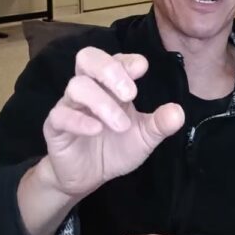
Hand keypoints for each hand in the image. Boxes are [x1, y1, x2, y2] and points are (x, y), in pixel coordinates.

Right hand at [39, 47, 184, 197]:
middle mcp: (89, 89)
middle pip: (87, 58)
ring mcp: (69, 105)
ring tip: (121, 125)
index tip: (142, 68)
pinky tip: (97, 130)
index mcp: (110, 86)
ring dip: (102, 103)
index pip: (114, 60)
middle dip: (110, 70)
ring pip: (76, 86)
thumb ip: (160, 124)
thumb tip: (178, 112)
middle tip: (130, 94)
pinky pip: (60, 115)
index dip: (126, 60)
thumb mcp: (144, 137)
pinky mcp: (55, 127)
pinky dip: (79, 120)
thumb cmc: (116, 148)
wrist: (89, 177)